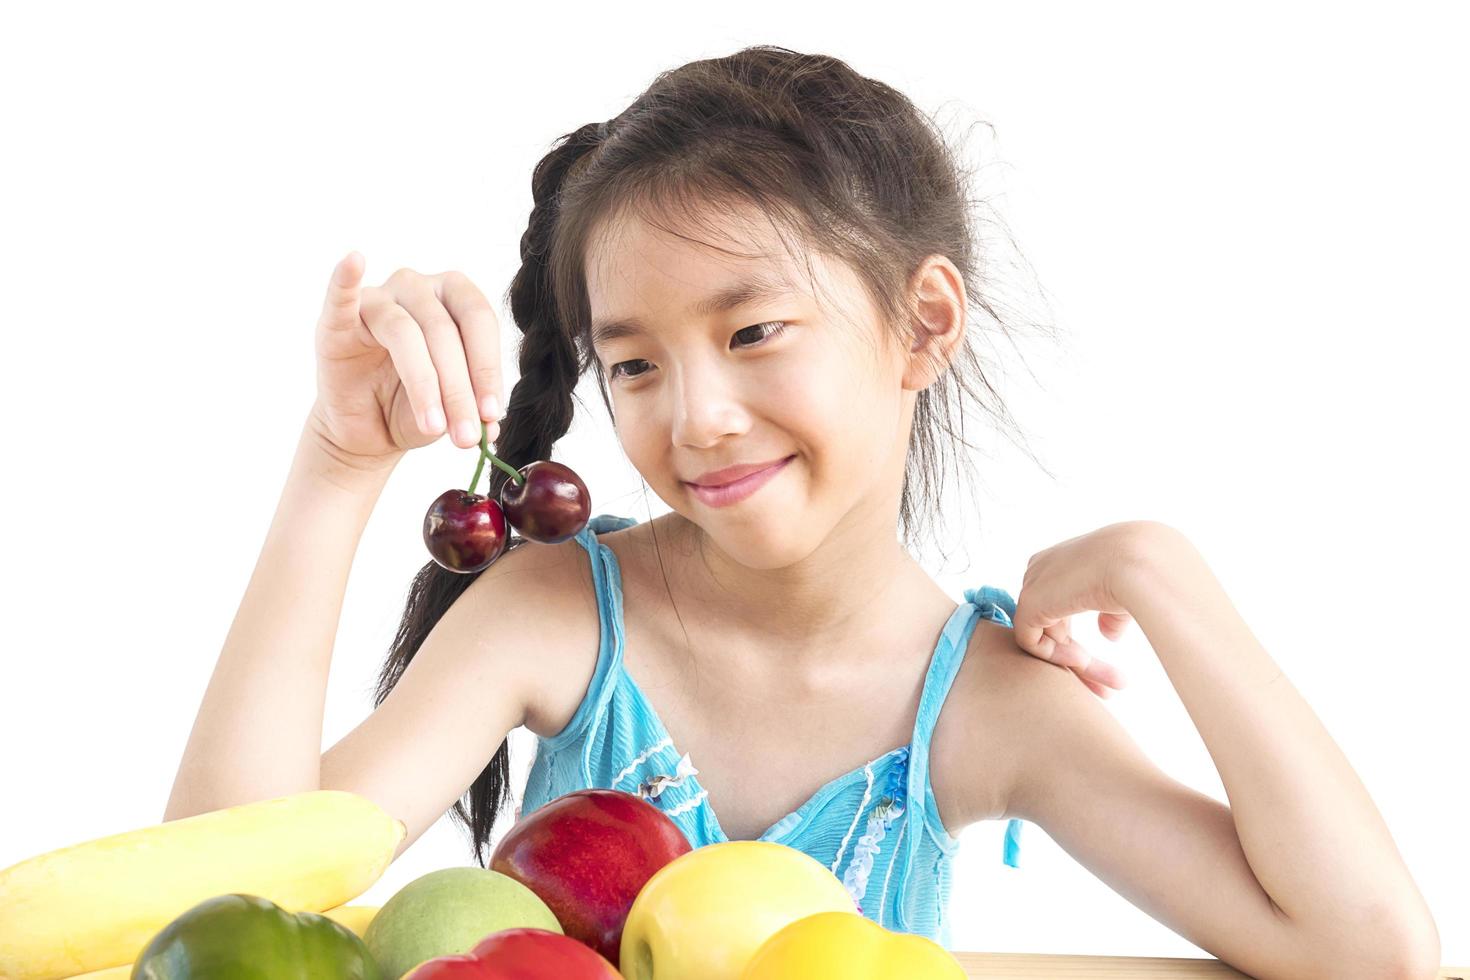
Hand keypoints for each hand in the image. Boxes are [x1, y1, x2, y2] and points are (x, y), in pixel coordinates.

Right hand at [307, 253, 505, 469]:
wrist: (368, 429)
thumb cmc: (416, 406)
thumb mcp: (452, 412)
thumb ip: (473, 411)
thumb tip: (490, 427)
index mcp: (454, 297)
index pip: (480, 321)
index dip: (488, 368)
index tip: (491, 414)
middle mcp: (417, 288)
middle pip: (444, 330)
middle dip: (459, 389)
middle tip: (466, 436)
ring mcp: (377, 299)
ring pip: (406, 332)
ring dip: (425, 385)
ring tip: (433, 428)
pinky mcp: (337, 321)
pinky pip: (341, 297)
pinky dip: (345, 279)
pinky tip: (354, 262)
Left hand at [1012, 521, 1159, 698]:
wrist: (1139, 559)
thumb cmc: (1141, 571)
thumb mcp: (1124, 595)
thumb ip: (1110, 615)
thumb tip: (1108, 635)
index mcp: (1061, 562)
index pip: (1060, 611)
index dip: (1077, 643)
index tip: (1106, 671)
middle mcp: (1042, 570)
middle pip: (1052, 628)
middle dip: (1078, 662)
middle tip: (1105, 690)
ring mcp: (1032, 583)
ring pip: (1044, 638)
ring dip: (1075, 667)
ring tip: (1107, 689)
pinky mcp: (1028, 601)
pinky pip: (1032, 642)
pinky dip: (1056, 658)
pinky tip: (1083, 662)